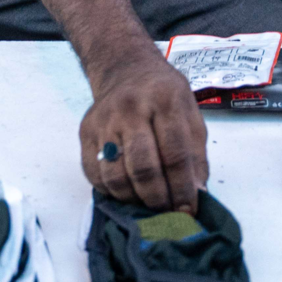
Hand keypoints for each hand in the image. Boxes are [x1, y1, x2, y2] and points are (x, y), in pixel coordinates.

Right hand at [79, 46, 207, 211]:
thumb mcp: (191, 115)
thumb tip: (196, 194)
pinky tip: (127, 192)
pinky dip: (111, 191)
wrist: (126, 69)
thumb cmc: (164, 95)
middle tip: (167, 212)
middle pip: (142, 167)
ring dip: (133, 199)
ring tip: (148, 205)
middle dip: (157, 198)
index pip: (175, 154)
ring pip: (115, 175)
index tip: (188, 210)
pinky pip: (94, 173)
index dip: (182, 188)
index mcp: (164, 101)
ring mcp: (104, 120)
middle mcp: (130, 109)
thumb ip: (195, 155)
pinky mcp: (85, 132)